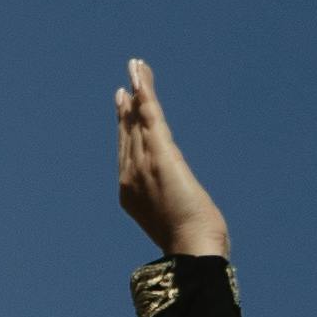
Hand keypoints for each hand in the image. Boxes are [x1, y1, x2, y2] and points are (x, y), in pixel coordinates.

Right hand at [111, 59, 229, 263]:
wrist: (191, 250)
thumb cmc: (189, 244)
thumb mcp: (174, 220)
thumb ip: (169, 205)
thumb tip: (178, 205)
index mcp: (129, 192)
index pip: (126, 151)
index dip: (125, 126)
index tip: (126, 106)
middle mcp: (130, 173)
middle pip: (129, 130)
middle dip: (128, 105)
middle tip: (127, 83)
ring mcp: (143, 162)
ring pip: (138, 117)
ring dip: (138, 89)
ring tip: (136, 66)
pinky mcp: (161, 153)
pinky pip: (150, 114)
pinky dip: (145, 92)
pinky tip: (140, 75)